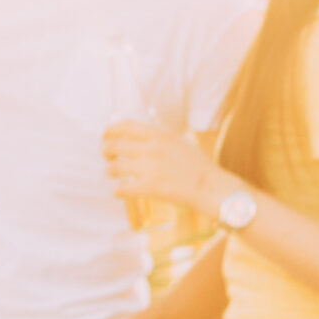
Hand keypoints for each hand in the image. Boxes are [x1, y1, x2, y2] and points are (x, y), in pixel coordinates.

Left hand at [104, 119, 222, 215]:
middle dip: (107, 151)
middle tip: (108, 157)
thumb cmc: (199, 167)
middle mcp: (152, 148)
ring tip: (113, 174)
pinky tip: (119, 192)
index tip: (107, 136)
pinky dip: (118, 190)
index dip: (110, 131)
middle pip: (115, 146)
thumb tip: (140, 137)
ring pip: (115, 167)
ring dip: (110, 170)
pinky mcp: (150, 188)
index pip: (125, 126)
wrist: (212, 188)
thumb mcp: (181, 142)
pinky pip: (122, 188)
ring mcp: (150, 168)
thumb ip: (161, 138)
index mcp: (160, 135)